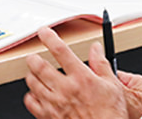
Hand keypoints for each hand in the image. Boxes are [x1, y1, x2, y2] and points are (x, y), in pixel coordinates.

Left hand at [24, 28, 141, 118]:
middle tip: (33, 55)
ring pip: (33, 84)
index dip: (50, 38)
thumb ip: (101, 64)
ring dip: (31, 75)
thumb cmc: (109, 113)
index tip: (44, 32)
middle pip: (40, 67)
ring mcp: (55, 104)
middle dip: (33, 58)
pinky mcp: (48, 117)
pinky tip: (35, 93)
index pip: (61, 51)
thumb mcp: (111, 84)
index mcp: (81, 77)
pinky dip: (30, 96)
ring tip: (33, 72)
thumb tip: (96, 48)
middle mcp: (65, 89)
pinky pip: (31, 104)